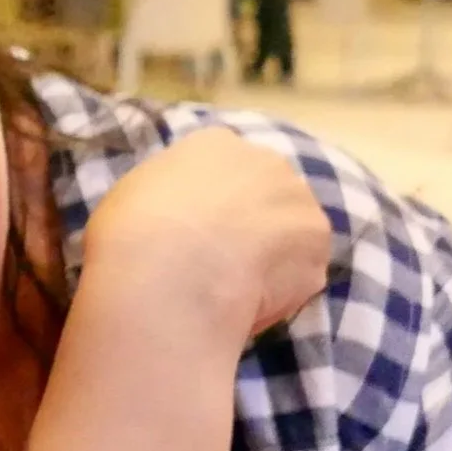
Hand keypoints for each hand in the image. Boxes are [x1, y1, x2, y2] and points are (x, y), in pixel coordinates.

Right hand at [81, 129, 329, 345]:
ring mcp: (299, 202)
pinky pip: (300, 273)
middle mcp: (266, 161)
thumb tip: (179, 216)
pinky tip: (248, 306)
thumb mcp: (133, 196)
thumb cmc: (133, 231)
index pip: (225, 167)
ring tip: (238, 290)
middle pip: (268, 191)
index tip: (200, 230)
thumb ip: (168, 195)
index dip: (214, 202)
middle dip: (254, 222)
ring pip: (291, 231)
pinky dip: (282, 292)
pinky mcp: (318, 248)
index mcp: (215, 144)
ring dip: (274, 256)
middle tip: (224, 261)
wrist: (169, 275)